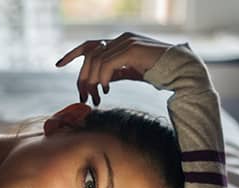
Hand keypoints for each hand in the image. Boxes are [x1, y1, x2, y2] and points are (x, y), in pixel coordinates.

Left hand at [55, 32, 172, 105]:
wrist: (180, 70)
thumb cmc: (158, 72)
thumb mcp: (130, 73)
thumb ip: (115, 73)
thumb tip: (100, 81)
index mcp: (119, 42)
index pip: (89, 45)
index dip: (72, 54)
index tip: (58, 64)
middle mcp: (120, 39)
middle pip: (89, 56)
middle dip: (82, 78)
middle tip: (83, 97)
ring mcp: (126, 42)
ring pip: (96, 61)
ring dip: (92, 82)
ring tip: (96, 98)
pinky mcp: (131, 49)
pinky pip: (107, 64)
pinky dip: (102, 78)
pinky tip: (105, 90)